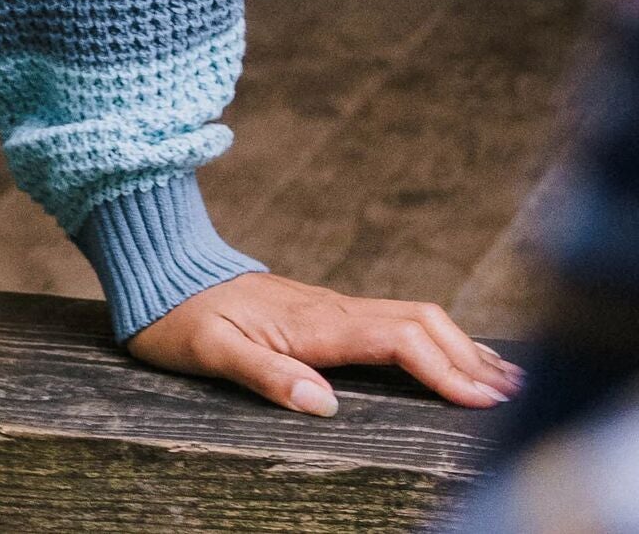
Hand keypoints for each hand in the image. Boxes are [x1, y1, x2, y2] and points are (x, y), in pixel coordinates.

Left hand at [127, 272, 524, 415]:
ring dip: (459, 345)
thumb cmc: (179, 317)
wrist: (160, 271)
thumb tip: (323, 404)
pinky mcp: (324, 311)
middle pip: (419, 322)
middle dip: (469, 357)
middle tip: (515, 398)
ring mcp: (329, 307)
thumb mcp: (208, 351)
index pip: (396, 340)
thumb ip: (264, 374)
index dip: (443, 369)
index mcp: (311, 322)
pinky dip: (434, 338)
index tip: (482, 402)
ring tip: (503, 379)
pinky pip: (392, 320)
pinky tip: (448, 355)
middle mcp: (330, 309)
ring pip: (411, 317)